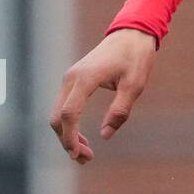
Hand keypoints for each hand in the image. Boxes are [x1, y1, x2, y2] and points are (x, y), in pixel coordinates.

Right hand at [49, 28, 156, 163]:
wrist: (132, 33)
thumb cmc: (135, 57)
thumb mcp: (135, 86)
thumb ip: (120, 111)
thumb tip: (105, 135)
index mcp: (85, 79)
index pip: (69, 113)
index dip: (71, 137)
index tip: (79, 154)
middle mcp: (71, 78)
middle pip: (58, 117)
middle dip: (67, 141)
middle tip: (86, 159)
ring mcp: (70, 78)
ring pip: (58, 114)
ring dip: (68, 135)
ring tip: (85, 154)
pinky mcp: (73, 80)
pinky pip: (65, 107)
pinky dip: (70, 124)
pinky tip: (82, 138)